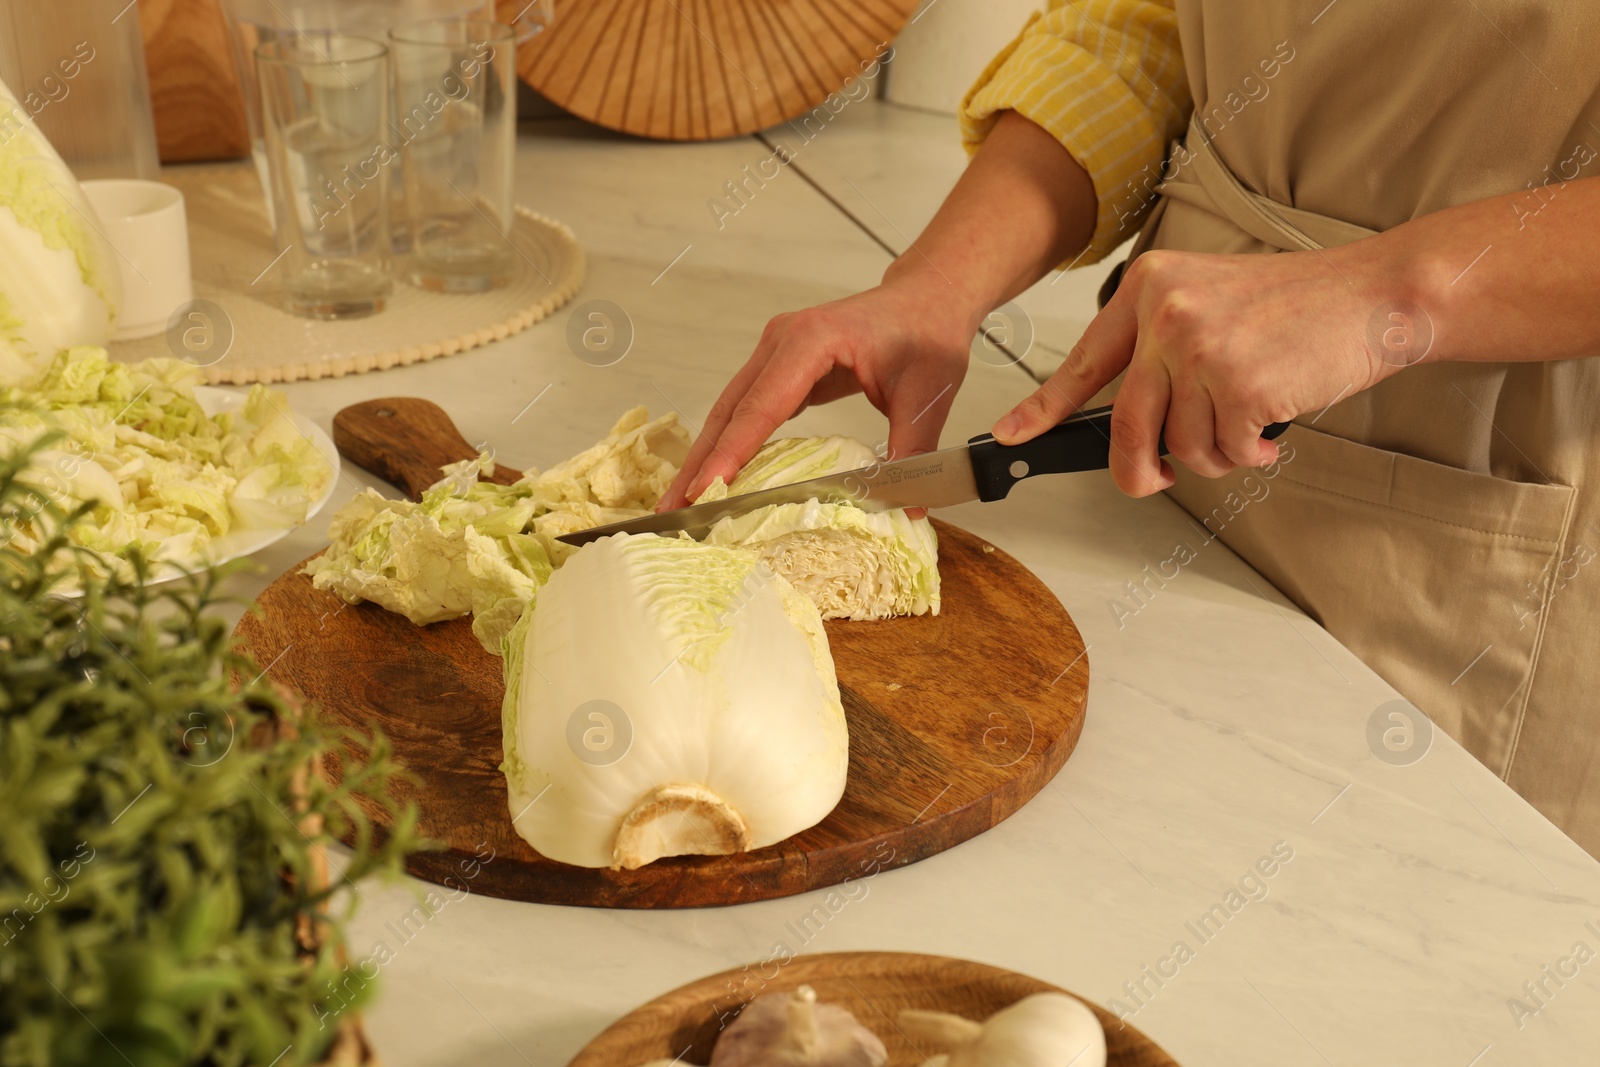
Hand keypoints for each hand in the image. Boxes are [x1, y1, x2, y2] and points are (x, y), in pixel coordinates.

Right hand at [660, 273, 975, 509]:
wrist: (926, 298)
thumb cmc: (926, 333)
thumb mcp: (927, 394)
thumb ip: (912, 448)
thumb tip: (906, 507)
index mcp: (812, 341)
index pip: (762, 405)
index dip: (732, 452)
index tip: (706, 490)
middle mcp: (781, 341)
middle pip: (729, 409)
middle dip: (700, 462)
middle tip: (673, 510)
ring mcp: (774, 352)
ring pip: (729, 410)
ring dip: (706, 455)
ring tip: (683, 502)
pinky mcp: (779, 367)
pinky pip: (745, 409)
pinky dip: (728, 443)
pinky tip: (716, 478)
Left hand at [991, 246, 1413, 495]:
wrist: (1374, 294)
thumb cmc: (1299, 307)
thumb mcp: (1211, 303)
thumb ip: (1161, 350)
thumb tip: (1128, 421)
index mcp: (1150, 287)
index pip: (1084, 362)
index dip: (1043, 407)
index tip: (1011, 434)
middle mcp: (1166, 313)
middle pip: (1127, 425)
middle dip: (1140, 471)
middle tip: (1158, 480)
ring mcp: (1200, 347)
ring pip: (1180, 445)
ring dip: (1215, 455)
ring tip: (1247, 424)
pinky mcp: (1239, 383)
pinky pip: (1224, 451)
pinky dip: (1250, 453)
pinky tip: (1271, 425)